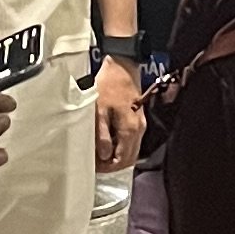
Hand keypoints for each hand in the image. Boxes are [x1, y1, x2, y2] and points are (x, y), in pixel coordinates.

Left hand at [90, 54, 144, 173]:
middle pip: (129, 159)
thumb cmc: (108, 85)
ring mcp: (140, 124)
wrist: (122, 65)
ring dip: (118, 156)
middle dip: (113, 165)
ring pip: (132, 150)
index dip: (107, 167)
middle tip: (96, 163)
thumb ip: (101, 135)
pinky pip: (132, 141)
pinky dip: (122, 146)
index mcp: (129, 130)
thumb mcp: (99, 110)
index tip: (94, 166)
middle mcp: (138, 130)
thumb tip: (104, 156)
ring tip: (100, 153)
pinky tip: (109, 141)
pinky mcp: (138, 118)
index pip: (122, 161)